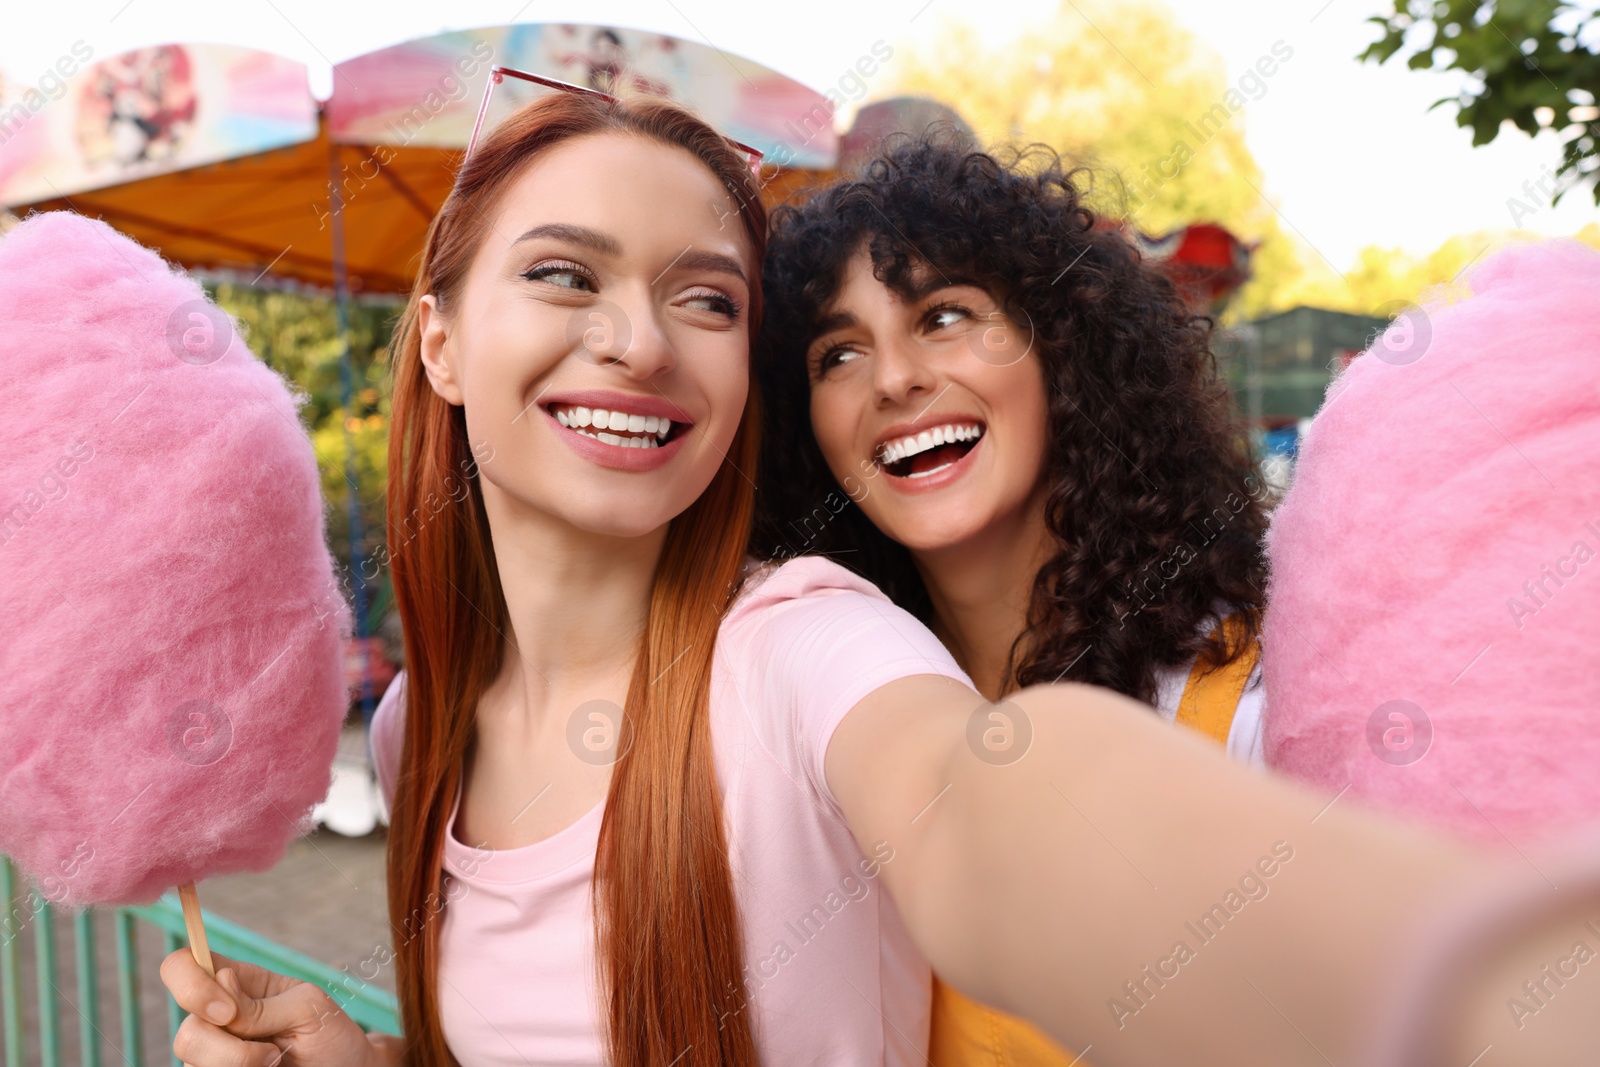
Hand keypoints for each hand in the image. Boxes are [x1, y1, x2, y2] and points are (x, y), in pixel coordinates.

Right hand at [160, 948, 387, 1066]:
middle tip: (274, 1054)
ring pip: (191, 1063)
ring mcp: (211, 1055)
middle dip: (228, 1050)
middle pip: (186, 1031)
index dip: (190, 986)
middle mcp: (214, 1019)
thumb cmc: (328, 1033)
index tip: (227, 1013)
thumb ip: (260, 1004)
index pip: (181, 967)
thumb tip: (220, 985)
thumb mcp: (307, 1007)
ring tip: (276, 1065)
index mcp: (235, 984)